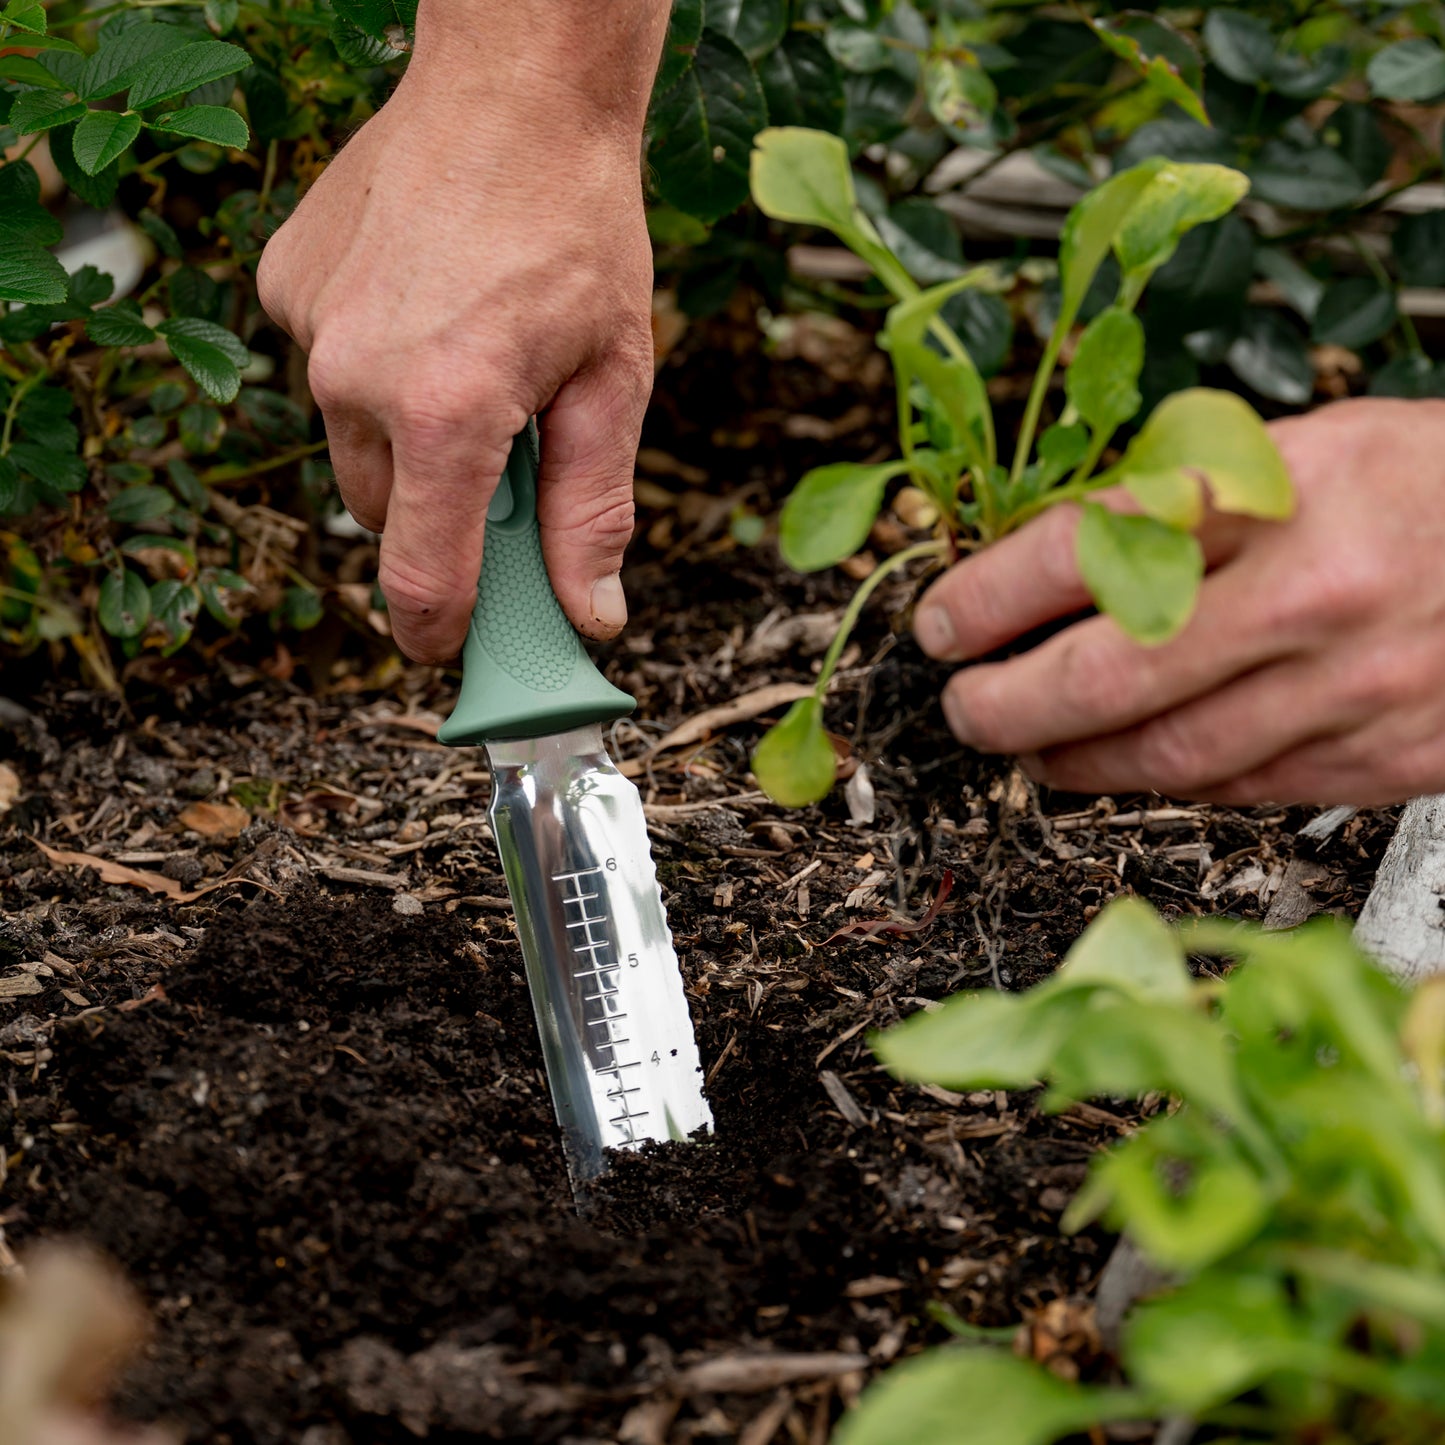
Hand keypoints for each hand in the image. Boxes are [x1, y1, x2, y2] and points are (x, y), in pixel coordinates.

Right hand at [257, 1, 667, 662]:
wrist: (516, 86)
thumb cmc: (579, 227)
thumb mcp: (614, 380)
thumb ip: (592, 509)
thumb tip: (591, 616)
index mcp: (446, 412)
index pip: (420, 579)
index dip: (440, 635)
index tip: (456, 654)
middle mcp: (357, 378)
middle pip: (388, 516)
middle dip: (443, 517)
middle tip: (503, 471)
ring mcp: (310, 328)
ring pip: (354, 446)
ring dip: (408, 441)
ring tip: (472, 367)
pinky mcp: (286, 285)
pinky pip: (329, 370)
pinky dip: (375, 369)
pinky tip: (427, 310)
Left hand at [912, 397, 1444, 806]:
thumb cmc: (1430, 484)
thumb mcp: (1304, 448)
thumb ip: (1182, 507)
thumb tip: (1050, 564)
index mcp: (1280, 491)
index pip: (1085, 548)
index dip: (986, 596)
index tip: (940, 622)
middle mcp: (1312, 594)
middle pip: (1106, 675)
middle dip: (1004, 703)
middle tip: (962, 707)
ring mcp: (1353, 687)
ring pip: (1165, 756)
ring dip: (1070, 762)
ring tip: (1027, 747)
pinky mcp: (1385, 757)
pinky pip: (1239, 789)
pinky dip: (1164, 782)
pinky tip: (1127, 765)